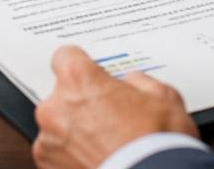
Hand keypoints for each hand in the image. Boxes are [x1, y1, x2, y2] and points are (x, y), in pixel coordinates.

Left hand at [32, 46, 197, 168]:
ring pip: (59, 130)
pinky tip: (99, 161)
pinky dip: (73, 159)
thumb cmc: (156, 146)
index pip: (66, 57)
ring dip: (76, 136)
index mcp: (78, 80)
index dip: (83, 67)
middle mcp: (55, 108)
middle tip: (112, 121)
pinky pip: (58, 156)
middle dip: (83, 106)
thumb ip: (139, 81)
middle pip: (62, 97)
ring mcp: (49, 143)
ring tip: (108, 147)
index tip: (93, 77)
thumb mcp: (164, 98)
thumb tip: (132, 82)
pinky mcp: (49, 167)